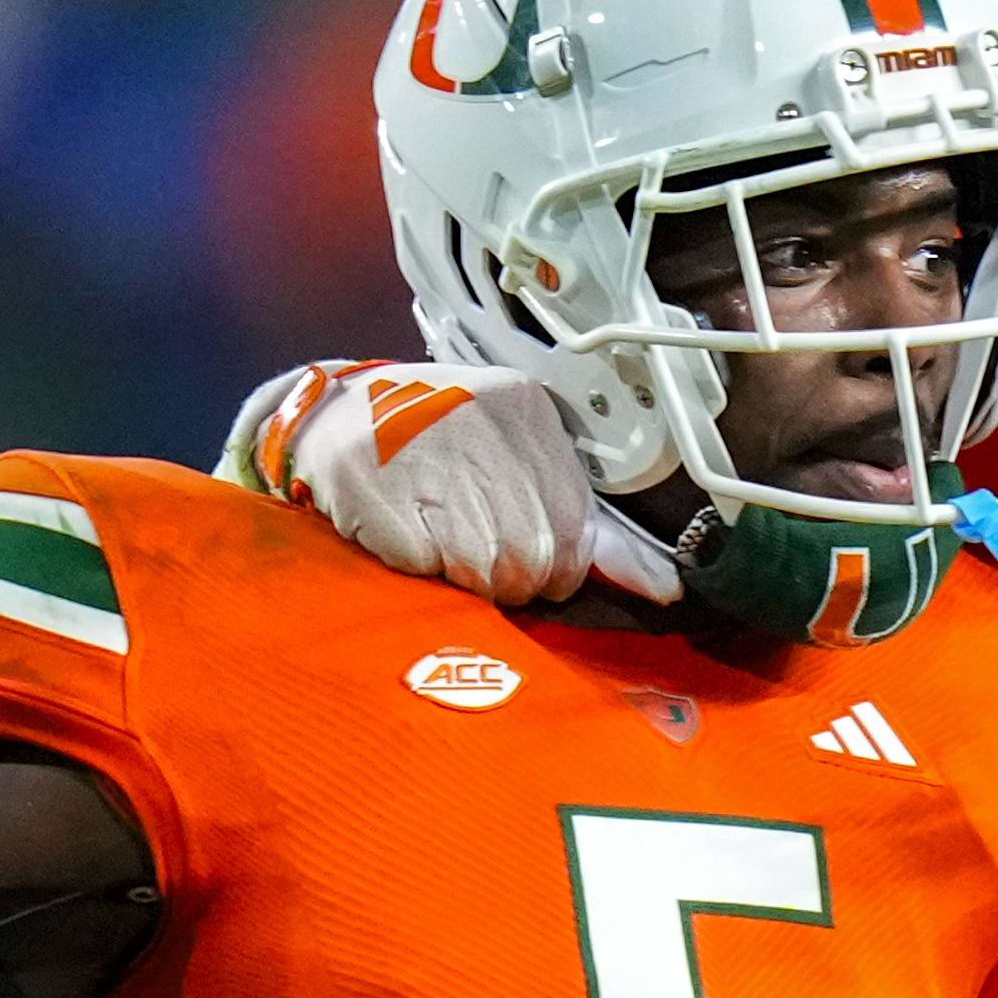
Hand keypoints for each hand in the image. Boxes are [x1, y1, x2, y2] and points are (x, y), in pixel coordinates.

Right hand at [235, 360, 626, 603]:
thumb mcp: (519, 464)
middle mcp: (484, 424)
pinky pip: (425, 566)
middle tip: (472, 550)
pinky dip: (417, 566)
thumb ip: (592, 528)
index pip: (574, 532)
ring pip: (483, 569)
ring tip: (438, 539)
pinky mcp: (378, 485)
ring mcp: (429, 451)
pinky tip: (406, 531)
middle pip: (533, 558)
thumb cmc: (436, 448)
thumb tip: (665, 586)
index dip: (548, 561)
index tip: (520, 550)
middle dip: (508, 576)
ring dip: (462, 575)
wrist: (332, 415)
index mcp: (528, 412)